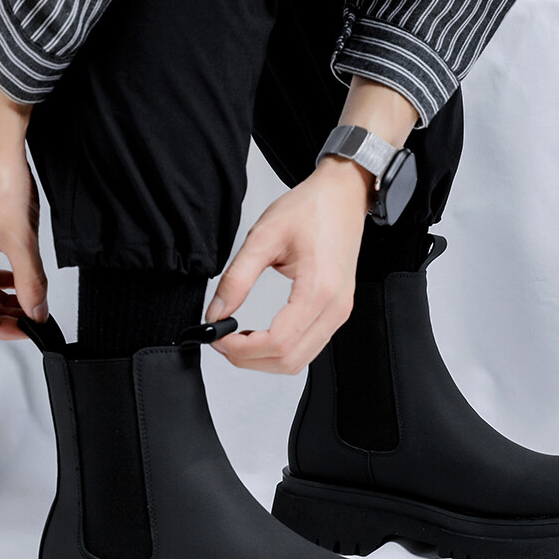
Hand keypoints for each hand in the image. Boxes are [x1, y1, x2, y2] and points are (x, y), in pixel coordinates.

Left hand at [205, 156, 372, 373]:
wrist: (342, 197)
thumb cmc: (312, 210)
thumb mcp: (263, 237)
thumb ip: (236, 279)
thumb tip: (216, 313)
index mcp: (319, 289)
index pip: (278, 342)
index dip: (242, 349)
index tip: (219, 338)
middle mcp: (334, 308)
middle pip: (288, 360)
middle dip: (249, 359)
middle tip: (223, 341)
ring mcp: (339, 313)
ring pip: (298, 361)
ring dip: (265, 359)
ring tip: (238, 340)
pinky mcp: (337, 313)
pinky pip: (308, 348)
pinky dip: (281, 351)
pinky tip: (261, 336)